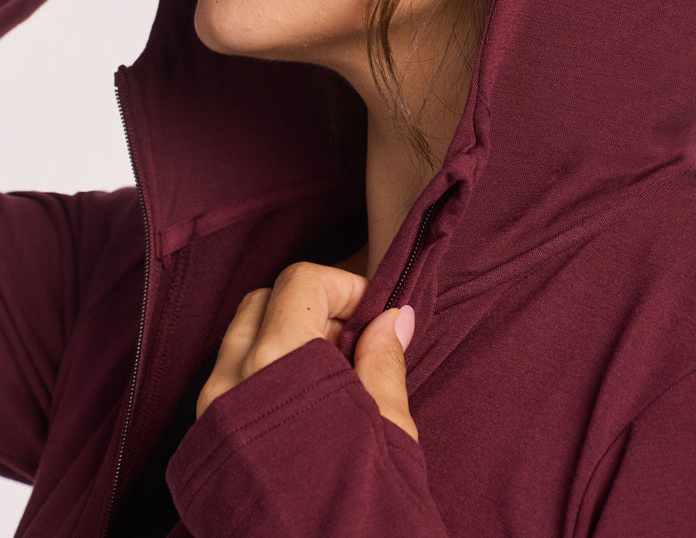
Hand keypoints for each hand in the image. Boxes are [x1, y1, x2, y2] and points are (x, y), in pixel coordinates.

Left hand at [197, 261, 418, 441]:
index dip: (344, 288)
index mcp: (276, 365)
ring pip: (242, 338)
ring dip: (284, 339)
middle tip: (352, 347)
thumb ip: (384, 364)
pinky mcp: (201, 440)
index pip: (300, 282)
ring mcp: (210, 410)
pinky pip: (229, 378)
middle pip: (264, 301)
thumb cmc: (354, 516)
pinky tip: (301, 408)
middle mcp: (231, 379)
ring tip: (329, 382)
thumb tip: (392, 320)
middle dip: (312, 309)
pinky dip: (263, 371)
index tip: (373, 315)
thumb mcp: (388, 433)